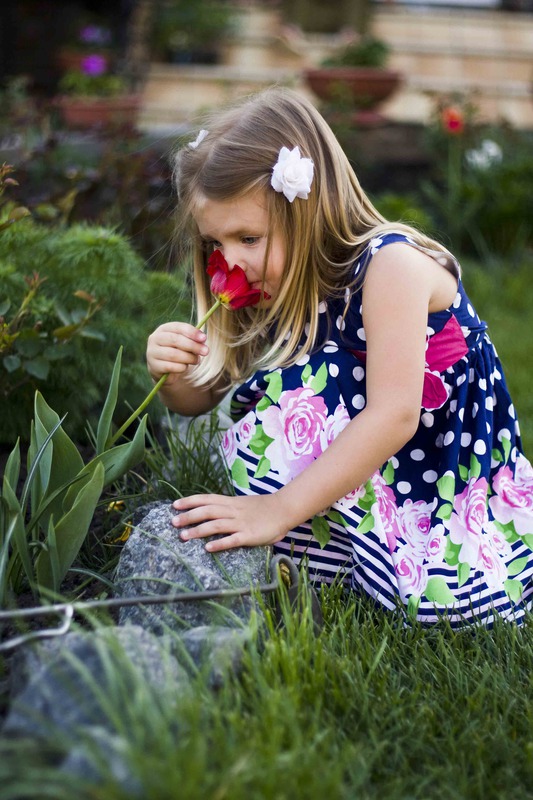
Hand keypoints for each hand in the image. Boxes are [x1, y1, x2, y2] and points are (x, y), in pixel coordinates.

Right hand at [146, 322, 207, 386]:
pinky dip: (182, 367)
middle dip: (193, 346)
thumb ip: (193, 340)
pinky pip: (171, 367)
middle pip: (175, 340)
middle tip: (206, 351)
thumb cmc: (178, 352)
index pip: (178, 327)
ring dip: (189, 358)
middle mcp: (155, 338)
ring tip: (197, 361)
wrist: (165, 370)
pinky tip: (185, 367)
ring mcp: (152, 352)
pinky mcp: (153, 366)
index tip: (204, 338)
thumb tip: (203, 339)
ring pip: (173, 354)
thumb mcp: (186, 344)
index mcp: (163, 329)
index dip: (192, 332)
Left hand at [171, 493, 289, 551]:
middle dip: (189, 516)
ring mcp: (241, 523)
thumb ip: (229, 508)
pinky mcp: (249, 535)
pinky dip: (219, 544)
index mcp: (231, 502)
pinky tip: (208, 549)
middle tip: (173, 522)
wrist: (284, 509)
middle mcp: (234, 511)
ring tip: (183, 536)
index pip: (207, 499)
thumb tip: (212, 514)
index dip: (190, 501)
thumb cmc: (264, 508)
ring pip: (216, 525)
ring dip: (198, 530)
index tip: (175, 504)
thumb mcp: (243, 504)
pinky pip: (232, 540)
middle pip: (207, 511)